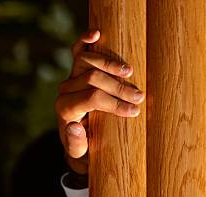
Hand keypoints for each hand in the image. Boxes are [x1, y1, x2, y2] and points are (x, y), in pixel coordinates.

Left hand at [55, 30, 144, 173]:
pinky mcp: (77, 68)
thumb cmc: (83, 146)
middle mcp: (65, 90)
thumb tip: (73, 126)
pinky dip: (85, 40)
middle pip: (93, 78)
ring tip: (130, 73)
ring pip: (87, 60)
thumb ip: (76, 144)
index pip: (92, 98)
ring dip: (111, 64)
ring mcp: (71, 77)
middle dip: (118, 87)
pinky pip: (78, 50)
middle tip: (139, 96)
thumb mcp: (80, 153)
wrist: (79, 137)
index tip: (134, 111)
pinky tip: (97, 34)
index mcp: (65, 109)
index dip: (114, 102)